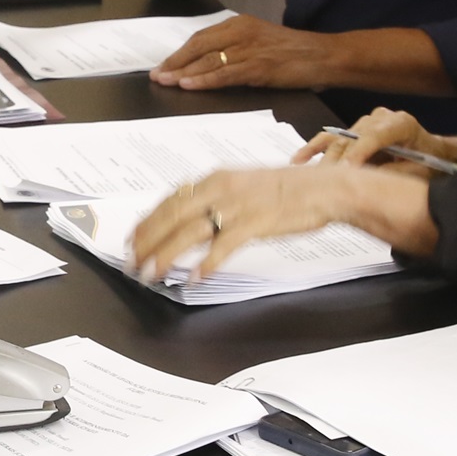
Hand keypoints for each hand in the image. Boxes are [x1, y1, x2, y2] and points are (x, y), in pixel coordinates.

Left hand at [129, 164, 437, 283]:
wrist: (325, 188)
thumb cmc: (287, 191)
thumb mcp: (243, 187)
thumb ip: (216, 201)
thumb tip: (189, 220)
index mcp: (214, 178)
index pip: (169, 201)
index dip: (147, 222)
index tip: (132, 239)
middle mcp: (219, 188)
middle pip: (171, 216)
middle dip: (147, 241)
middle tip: (132, 262)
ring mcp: (236, 205)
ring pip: (189, 232)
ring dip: (166, 255)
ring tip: (151, 273)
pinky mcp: (255, 223)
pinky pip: (223, 246)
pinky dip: (206, 262)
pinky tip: (193, 277)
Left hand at [151, 14, 341, 91]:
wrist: (324, 56)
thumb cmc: (293, 53)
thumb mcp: (260, 43)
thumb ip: (236, 49)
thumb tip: (208, 64)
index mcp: (240, 24)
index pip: (201, 37)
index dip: (180, 52)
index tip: (164, 65)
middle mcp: (241, 33)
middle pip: (199, 47)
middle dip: (175, 62)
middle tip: (157, 75)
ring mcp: (249, 49)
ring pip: (208, 60)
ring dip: (183, 72)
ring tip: (166, 82)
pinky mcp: (258, 67)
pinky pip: (224, 74)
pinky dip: (204, 80)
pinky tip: (189, 85)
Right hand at [293, 108, 456, 168]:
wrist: (434, 155)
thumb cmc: (429, 164)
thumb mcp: (417, 172)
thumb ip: (392, 174)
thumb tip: (367, 180)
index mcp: (402, 124)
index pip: (375, 135)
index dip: (359, 153)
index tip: (347, 171)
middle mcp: (382, 118)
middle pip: (354, 138)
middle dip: (339, 160)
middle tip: (325, 180)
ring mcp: (367, 122)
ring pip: (341, 138)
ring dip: (324, 156)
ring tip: (307, 172)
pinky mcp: (356, 130)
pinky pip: (333, 138)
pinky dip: (316, 147)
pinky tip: (300, 158)